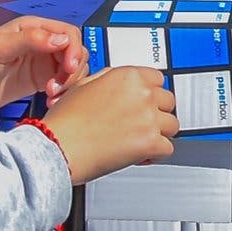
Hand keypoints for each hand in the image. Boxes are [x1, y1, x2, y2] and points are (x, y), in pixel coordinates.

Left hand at [0, 17, 87, 107]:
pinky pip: (66, 84)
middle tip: (56, 88)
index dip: (74, 49)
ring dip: (70, 83)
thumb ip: (30, 39)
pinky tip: (51, 101)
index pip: (69, 33)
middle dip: (72, 70)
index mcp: (36, 28)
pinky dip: (65, 93)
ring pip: (74, 69)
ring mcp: (46, 61)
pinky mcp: (45, 79)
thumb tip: (62, 39)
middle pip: (76, 51)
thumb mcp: (0, 47)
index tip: (69, 68)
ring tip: (51, 96)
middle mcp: (45, 42)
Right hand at [41, 66, 177, 184]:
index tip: (147, 101)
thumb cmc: (66, 120)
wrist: (59, 146)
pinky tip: (141, 154)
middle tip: (143, 122)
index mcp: (128, 76)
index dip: (151, 92)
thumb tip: (119, 83)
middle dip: (158, 112)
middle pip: (169, 101)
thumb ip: (109, 79)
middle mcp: (142, 94)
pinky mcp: (150, 142)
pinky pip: (168, 148)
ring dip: (160, 133)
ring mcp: (148, 118)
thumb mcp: (84, 85)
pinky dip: (156, 154)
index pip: (158, 78)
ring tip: (141, 139)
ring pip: (173, 125)